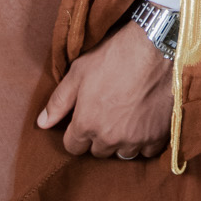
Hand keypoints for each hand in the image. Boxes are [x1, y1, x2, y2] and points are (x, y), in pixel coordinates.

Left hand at [37, 21, 174, 158]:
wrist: (157, 48)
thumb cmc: (115, 56)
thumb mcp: (79, 72)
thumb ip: (58, 101)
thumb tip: (42, 123)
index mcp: (86, 124)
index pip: (73, 147)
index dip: (78, 133)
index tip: (87, 118)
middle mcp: (109, 138)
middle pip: (99, 151)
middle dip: (100, 136)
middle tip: (110, 114)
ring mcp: (135, 139)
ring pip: (123, 153)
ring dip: (123, 141)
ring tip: (128, 119)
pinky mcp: (158, 136)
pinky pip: (147, 151)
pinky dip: (145, 141)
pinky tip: (146, 123)